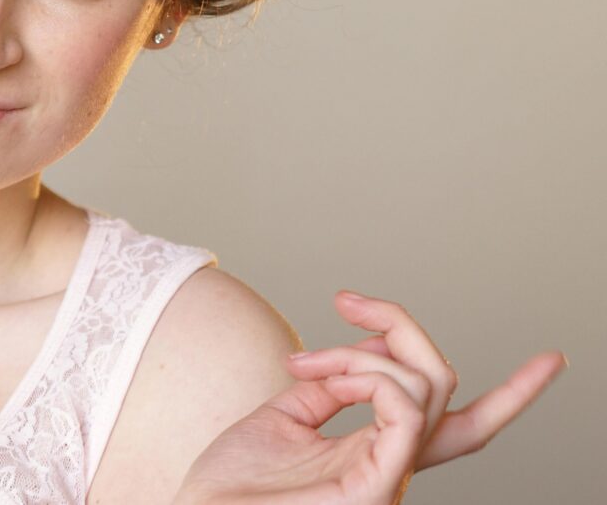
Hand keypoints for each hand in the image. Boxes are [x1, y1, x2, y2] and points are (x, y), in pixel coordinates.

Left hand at [172, 291, 566, 504]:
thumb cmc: (235, 478)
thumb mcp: (287, 416)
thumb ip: (332, 385)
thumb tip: (368, 349)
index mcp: (377, 450)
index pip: (462, 423)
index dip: (512, 395)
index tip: (551, 359)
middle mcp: (393, 463)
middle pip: (441, 383)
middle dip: (401, 325)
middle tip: (348, 300)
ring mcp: (388, 478)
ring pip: (424, 386)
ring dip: (361, 352)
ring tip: (304, 367)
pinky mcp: (374, 488)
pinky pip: (405, 413)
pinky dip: (368, 376)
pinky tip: (323, 380)